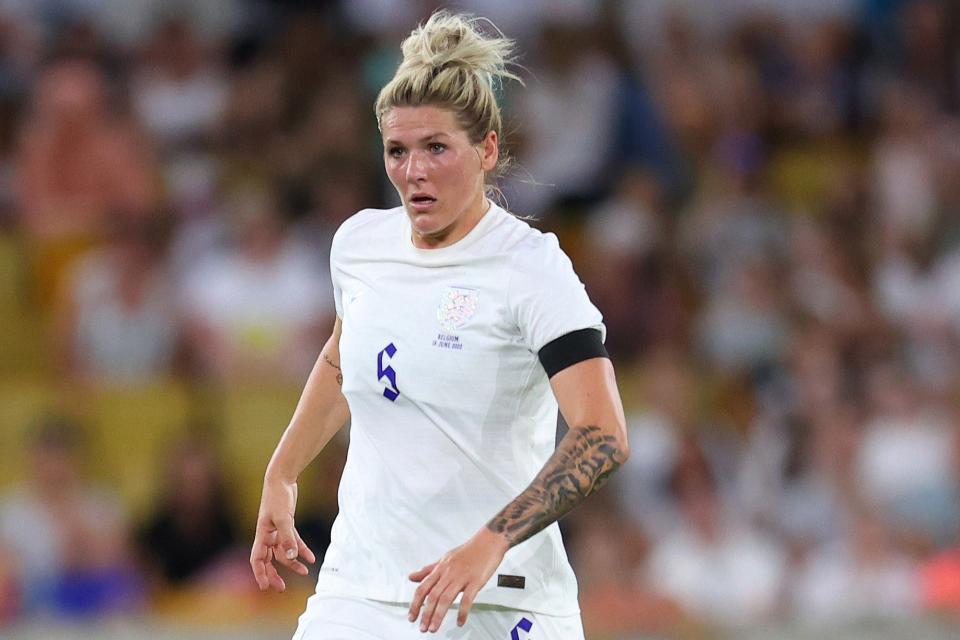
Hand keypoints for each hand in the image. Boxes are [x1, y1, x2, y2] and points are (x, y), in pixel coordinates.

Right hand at [250, 477, 315, 591]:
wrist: (282, 479)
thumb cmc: (278, 496)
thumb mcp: (284, 517)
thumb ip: (288, 537)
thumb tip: (291, 557)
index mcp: (262, 534)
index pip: (257, 559)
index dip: (260, 573)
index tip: (265, 587)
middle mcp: (267, 535)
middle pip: (269, 560)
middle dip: (275, 574)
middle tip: (282, 588)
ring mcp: (277, 530)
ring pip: (283, 553)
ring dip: (292, 563)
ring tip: (304, 572)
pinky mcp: (287, 525)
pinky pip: (293, 542)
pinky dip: (301, 550)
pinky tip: (311, 558)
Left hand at [408, 528, 508, 632]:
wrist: (489, 541)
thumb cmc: (468, 551)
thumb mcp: (445, 558)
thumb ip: (428, 570)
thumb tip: (411, 577)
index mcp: (441, 568)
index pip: (423, 588)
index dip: (415, 604)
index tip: (412, 617)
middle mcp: (449, 573)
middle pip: (433, 596)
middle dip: (425, 614)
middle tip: (423, 628)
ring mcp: (462, 577)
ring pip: (446, 598)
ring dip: (438, 616)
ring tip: (434, 628)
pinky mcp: (476, 580)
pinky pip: (467, 598)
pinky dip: (463, 612)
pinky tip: (460, 621)